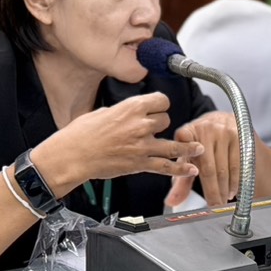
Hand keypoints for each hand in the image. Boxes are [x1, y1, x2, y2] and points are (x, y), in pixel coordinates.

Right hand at [32, 92, 202, 195]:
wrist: (72, 155)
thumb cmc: (80, 134)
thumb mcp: (101, 112)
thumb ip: (121, 113)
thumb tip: (127, 114)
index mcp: (130, 107)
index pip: (161, 101)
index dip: (160, 105)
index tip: (158, 108)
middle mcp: (140, 125)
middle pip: (166, 120)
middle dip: (162, 124)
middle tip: (154, 130)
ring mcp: (142, 145)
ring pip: (173, 145)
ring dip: (188, 147)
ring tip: (199, 149)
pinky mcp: (139, 164)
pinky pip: (165, 167)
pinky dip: (179, 169)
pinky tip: (189, 169)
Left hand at [167, 111, 241, 206]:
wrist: (223, 122)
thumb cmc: (201, 145)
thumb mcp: (188, 158)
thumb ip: (181, 180)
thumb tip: (172, 202)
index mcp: (187, 132)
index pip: (185, 148)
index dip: (187, 161)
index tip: (193, 173)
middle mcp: (205, 129)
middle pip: (208, 167)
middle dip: (212, 191)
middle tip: (214, 207)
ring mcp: (224, 131)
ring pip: (224, 168)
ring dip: (224, 188)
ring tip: (223, 201)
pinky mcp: (240, 136)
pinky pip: (238, 165)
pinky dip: (235, 181)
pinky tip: (232, 190)